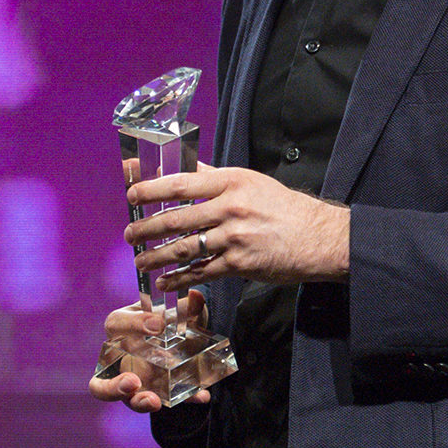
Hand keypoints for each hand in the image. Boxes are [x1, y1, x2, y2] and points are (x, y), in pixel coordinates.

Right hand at [88, 290, 210, 410]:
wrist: (186, 330)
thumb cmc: (168, 315)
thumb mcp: (178, 307)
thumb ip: (186, 305)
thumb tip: (196, 296)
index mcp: (122, 328)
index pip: (116, 325)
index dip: (133, 325)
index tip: (157, 325)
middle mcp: (121, 360)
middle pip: (100, 382)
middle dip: (112, 387)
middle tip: (132, 383)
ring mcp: (136, 381)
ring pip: (128, 399)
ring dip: (140, 402)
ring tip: (155, 402)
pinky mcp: (158, 391)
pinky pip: (170, 399)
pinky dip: (186, 398)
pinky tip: (201, 395)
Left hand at [125, 165, 350, 288]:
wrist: (317, 237)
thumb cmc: (283, 207)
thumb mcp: (250, 181)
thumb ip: (213, 176)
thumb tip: (181, 165)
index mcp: (232, 182)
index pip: (181, 182)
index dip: (151, 188)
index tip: (131, 194)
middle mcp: (231, 208)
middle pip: (176, 218)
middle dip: (146, 228)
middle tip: (130, 234)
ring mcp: (234, 237)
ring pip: (183, 248)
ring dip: (156, 256)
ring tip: (140, 260)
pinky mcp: (239, 264)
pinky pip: (200, 272)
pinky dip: (179, 278)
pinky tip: (165, 281)